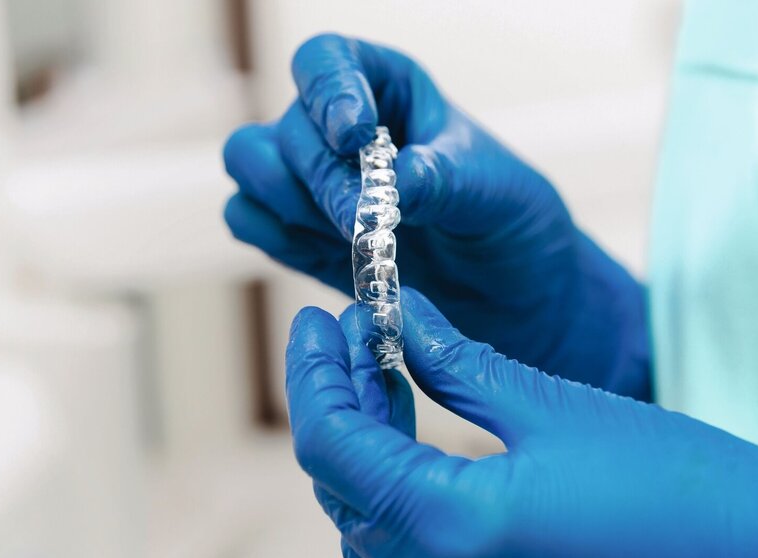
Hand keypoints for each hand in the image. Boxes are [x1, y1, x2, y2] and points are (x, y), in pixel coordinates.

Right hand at [225, 34, 648, 397]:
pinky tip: (329, 257)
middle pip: (287, 125)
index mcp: (389, 89)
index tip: (355, 137)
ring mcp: (313, 180)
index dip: (328, 91)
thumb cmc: (511, 224)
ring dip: (285, 201)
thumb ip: (441, 179)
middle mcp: (340, 127)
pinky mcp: (297, 232)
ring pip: (248, 161)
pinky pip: (246, 217)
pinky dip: (273, 237)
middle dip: (320, 177)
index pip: (328, 61)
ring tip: (348, 238)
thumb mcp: (494, 193)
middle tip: (360, 220)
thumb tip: (389, 183)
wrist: (510, 297)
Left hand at [286, 287, 757, 557]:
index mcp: (447, 528)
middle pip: (339, 478)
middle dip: (336, 393)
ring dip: (360, 432)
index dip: (312, 374)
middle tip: (353, 325)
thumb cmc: (676, 486)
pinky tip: (409, 415)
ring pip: (365, 509)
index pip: (330, 446)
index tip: (316, 317)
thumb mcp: (552, 406)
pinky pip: (404, 533)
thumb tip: (395, 314)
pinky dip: (392, 471)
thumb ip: (457, 361)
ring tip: (381, 358)